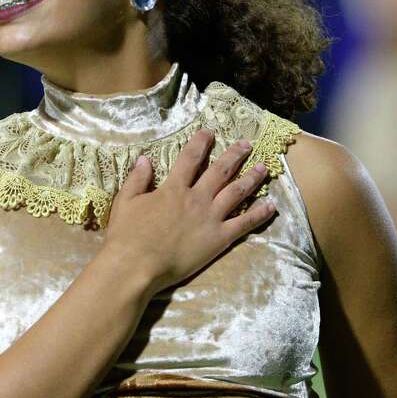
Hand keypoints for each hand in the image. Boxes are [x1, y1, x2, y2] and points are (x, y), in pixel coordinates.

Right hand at [103, 128, 275, 294]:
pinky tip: (271, 205)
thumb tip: (145, 159)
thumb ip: (137, 179)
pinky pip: (244, 223)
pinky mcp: (219, 239)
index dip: (201, 143)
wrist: (136, 265)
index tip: (210, 132)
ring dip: (251, 178)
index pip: (191, 158)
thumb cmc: (127, 235)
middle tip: (247, 144)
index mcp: (174, 188)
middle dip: (235, 155)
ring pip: (237, 193)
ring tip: (263, 168)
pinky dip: (259, 214)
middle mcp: (196, 198)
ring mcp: (210, 218)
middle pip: (221, 171)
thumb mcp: (125, 202)